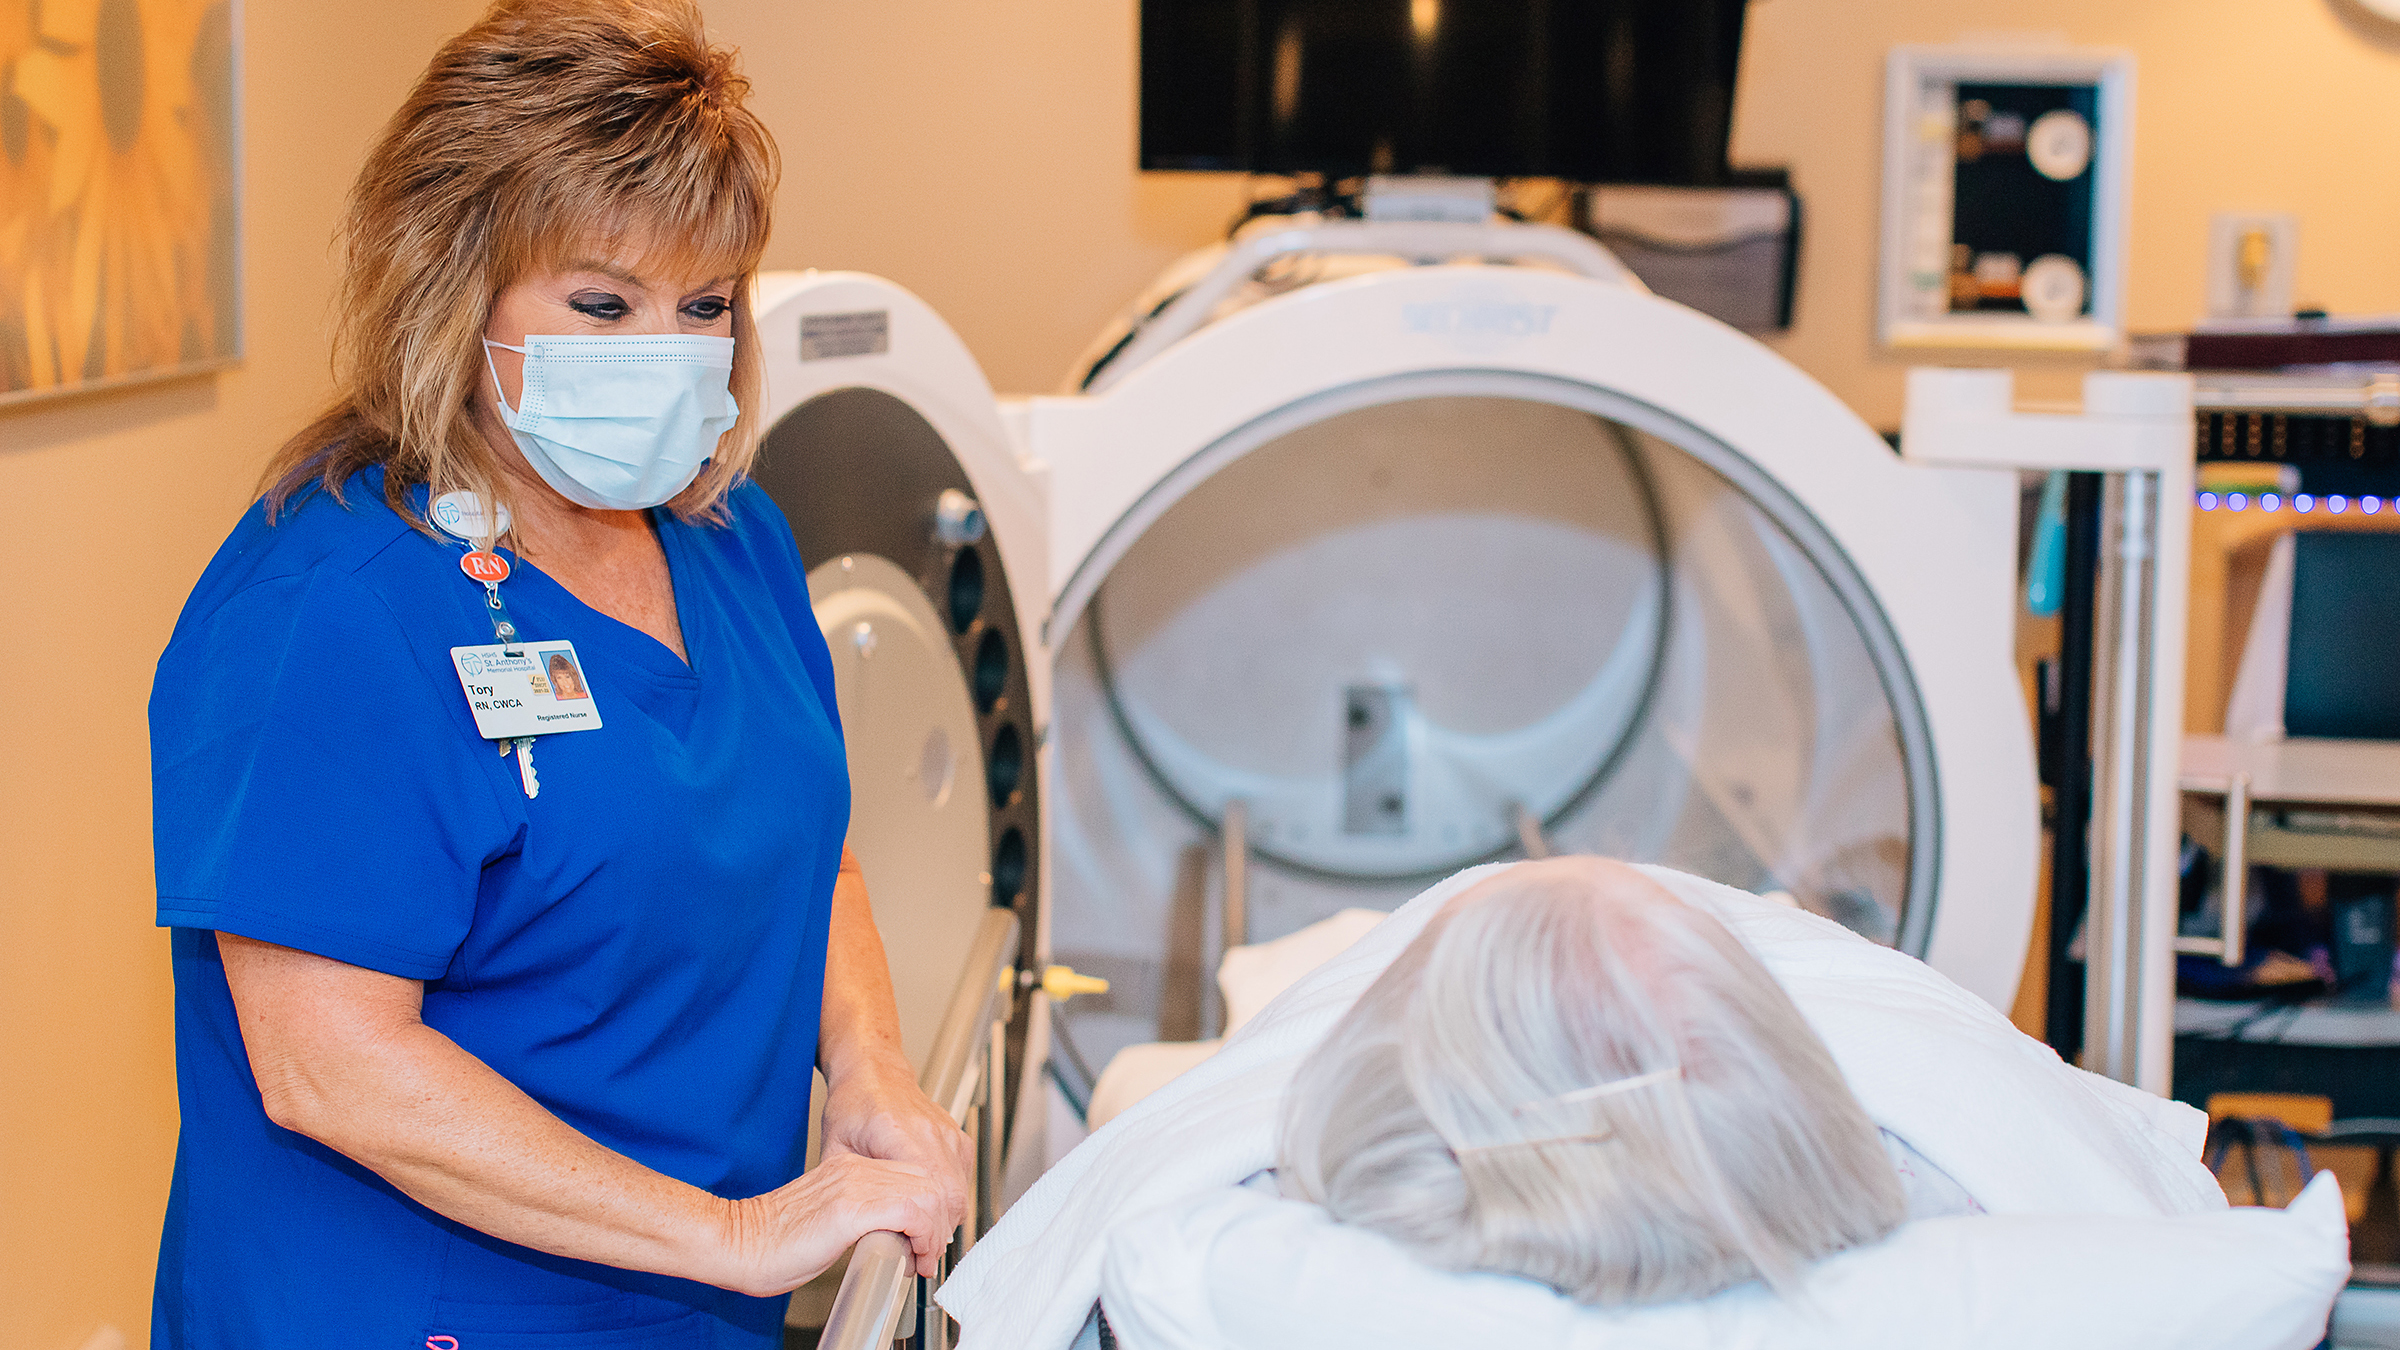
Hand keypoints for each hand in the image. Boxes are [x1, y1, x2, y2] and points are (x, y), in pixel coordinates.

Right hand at [714, 1152, 952, 1295]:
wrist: (737, 1245)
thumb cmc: (774, 1243)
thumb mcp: (829, 1219)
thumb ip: (860, 1214)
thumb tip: (894, 1232)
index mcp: (850, 1168)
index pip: (914, 1172)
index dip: (931, 1206)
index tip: (927, 1238)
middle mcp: (855, 1169)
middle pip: (928, 1179)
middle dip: (940, 1218)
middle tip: (929, 1250)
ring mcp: (854, 1184)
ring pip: (926, 1193)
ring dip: (934, 1230)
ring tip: (922, 1256)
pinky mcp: (850, 1208)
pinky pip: (911, 1211)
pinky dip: (922, 1236)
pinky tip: (912, 1256)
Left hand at [819, 1056, 974, 1248]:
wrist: (873, 1072)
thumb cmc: (852, 1106)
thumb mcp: (835, 1150)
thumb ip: (851, 1189)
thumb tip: (862, 1229)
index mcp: (897, 1134)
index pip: (928, 1192)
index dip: (927, 1231)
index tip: (918, 1255)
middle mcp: (929, 1132)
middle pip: (952, 1196)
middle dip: (939, 1233)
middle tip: (921, 1257)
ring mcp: (946, 1132)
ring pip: (961, 1189)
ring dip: (947, 1220)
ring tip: (925, 1239)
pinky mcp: (955, 1135)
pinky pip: (963, 1176)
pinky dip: (953, 1199)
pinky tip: (933, 1211)